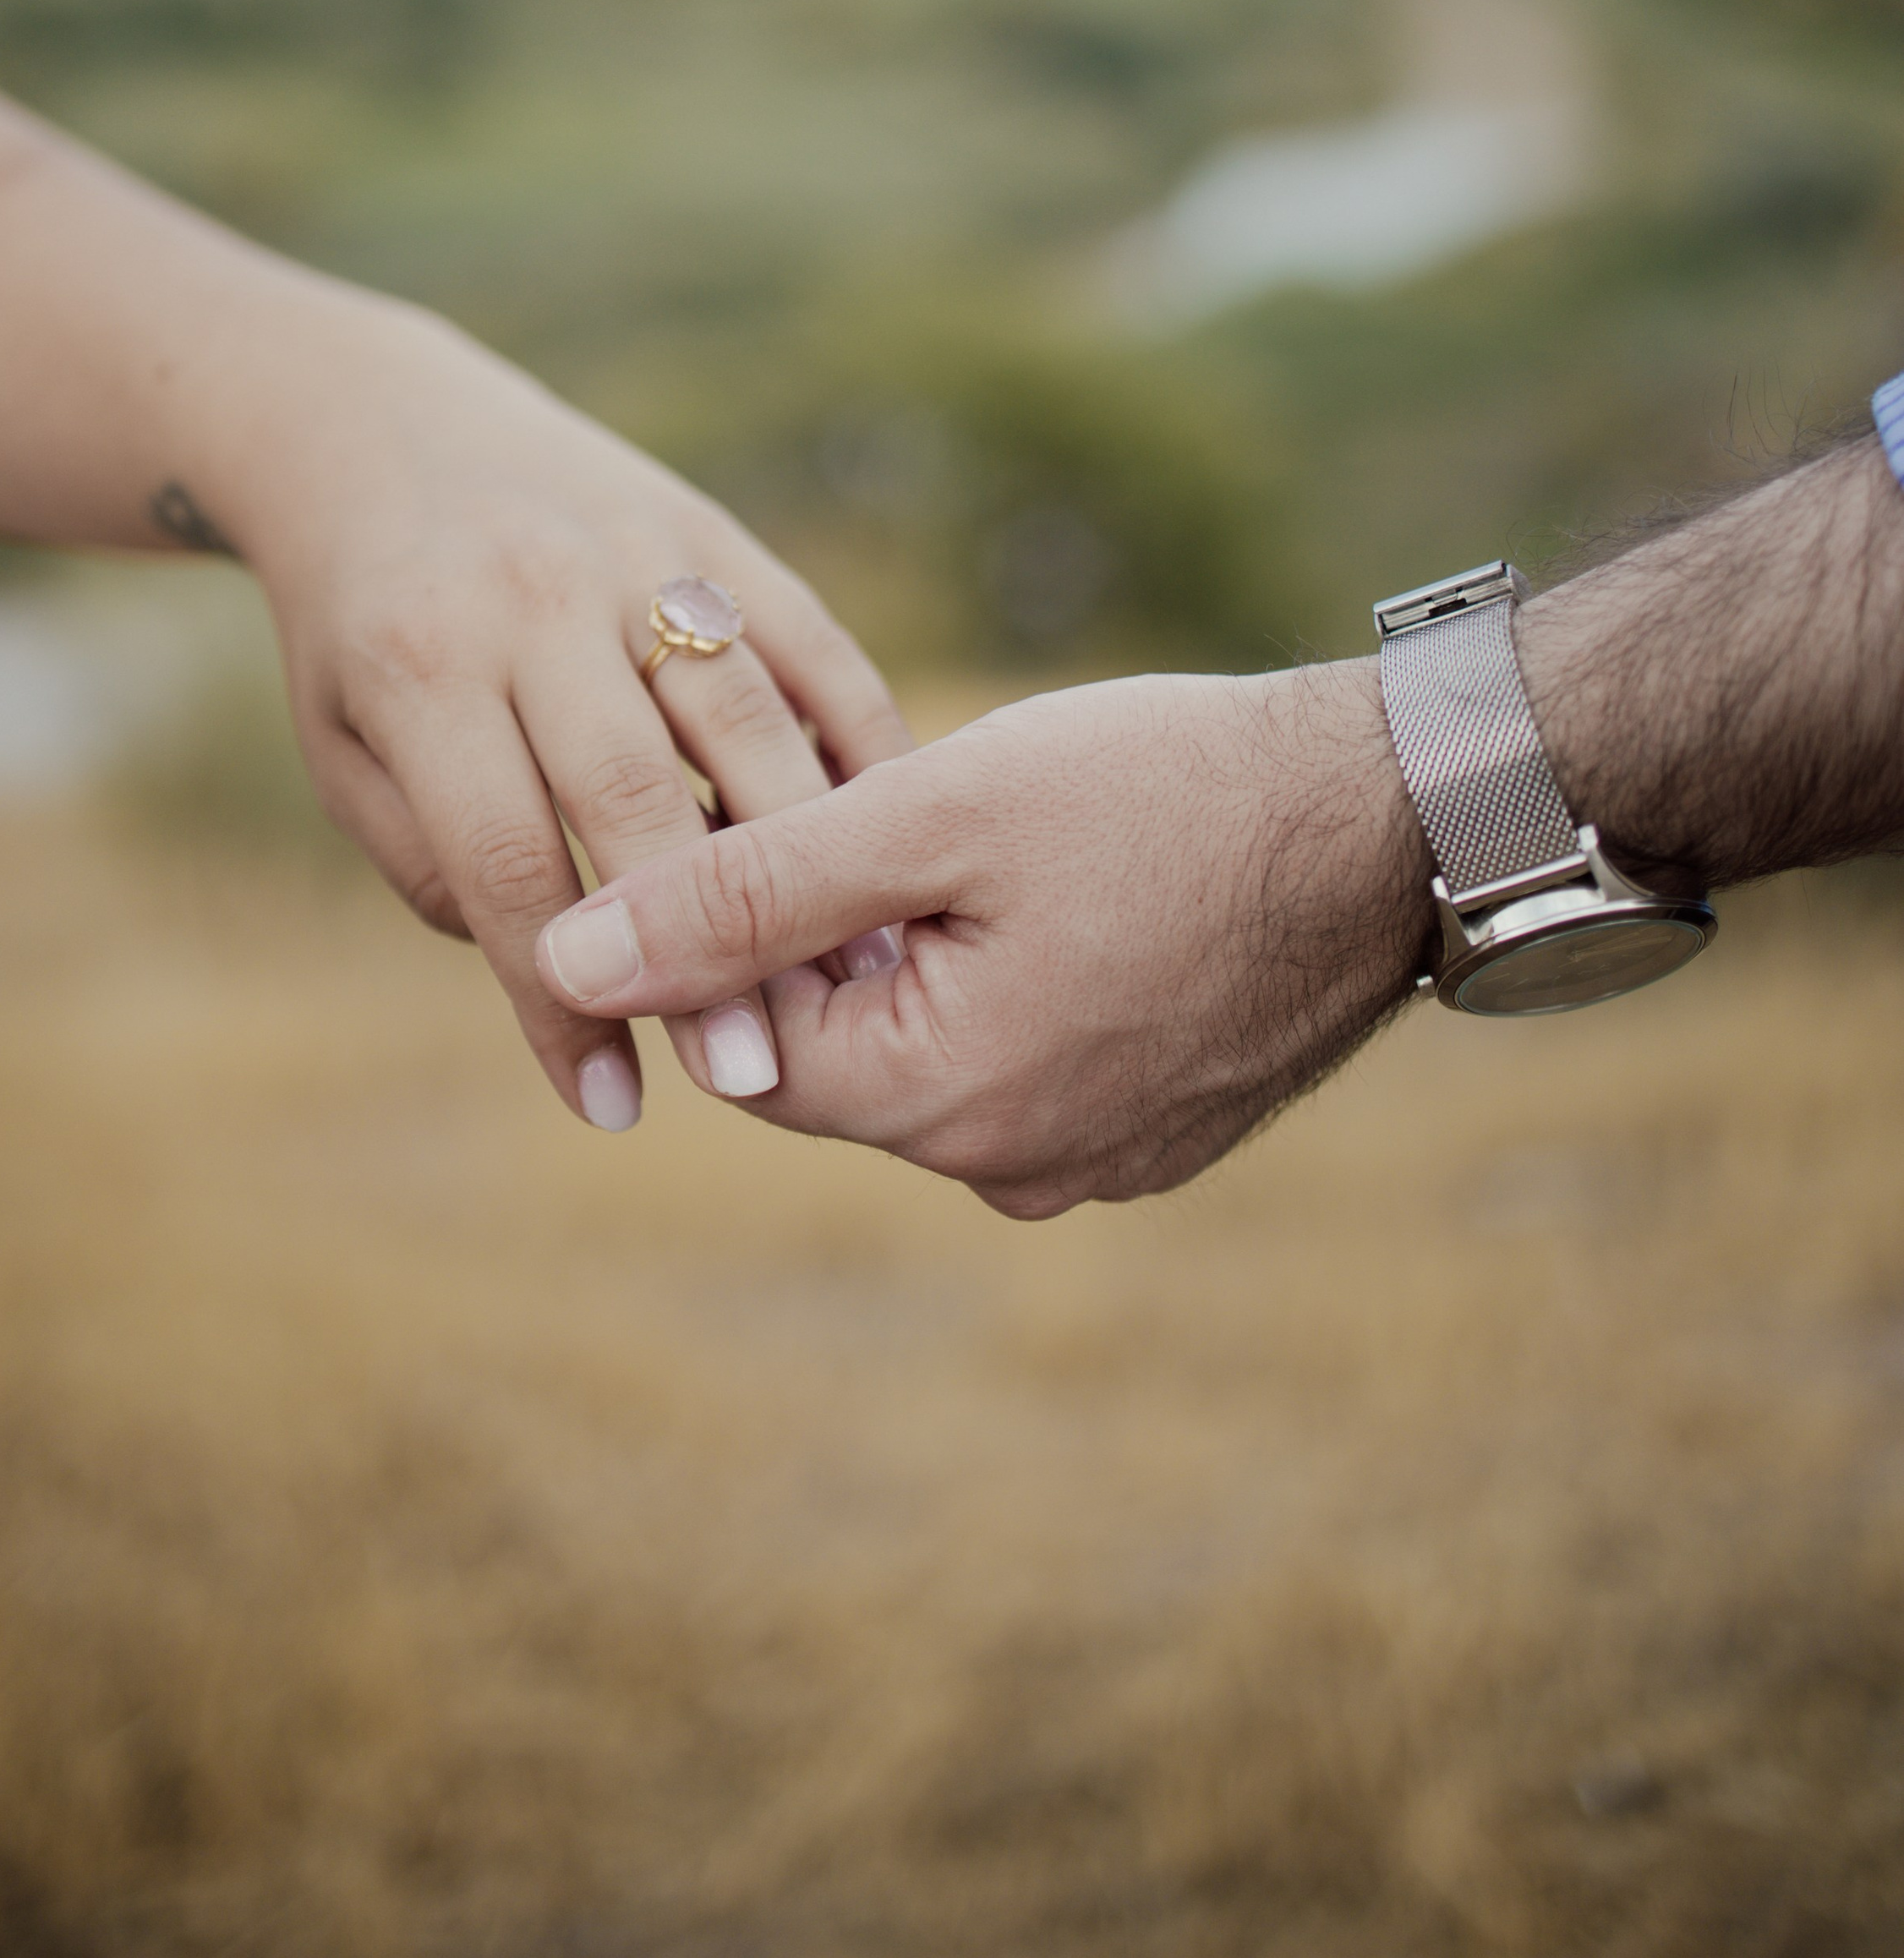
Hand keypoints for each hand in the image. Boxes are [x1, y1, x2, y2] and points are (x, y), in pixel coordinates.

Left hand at [189, 286, 911, 1132]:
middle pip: (637, 798)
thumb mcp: (349, 750)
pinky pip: (809, 649)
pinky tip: (888, 856)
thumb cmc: (361, 631)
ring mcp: (638, 555)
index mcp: (421, 668)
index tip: (612, 1109)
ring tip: (849, 987)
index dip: (562, 1003)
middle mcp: (534, 602)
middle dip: (701, 951)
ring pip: (746, 722)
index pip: (507, 867)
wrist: (383, 427)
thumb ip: (437, 862)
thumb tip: (575, 971)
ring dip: (809, 867)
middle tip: (750, 1075)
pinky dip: (859, 752)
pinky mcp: (717, 530)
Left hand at [531, 667, 1427, 1213]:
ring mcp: (1098, 1157)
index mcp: (942, 1104)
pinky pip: (1026, 1058)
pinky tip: (1064, 882)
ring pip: (933, 1049)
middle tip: (886, 805)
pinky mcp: (1158, 1126)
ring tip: (988, 835)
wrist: (1399, 813)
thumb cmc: (1165, 790)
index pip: (741, 1041)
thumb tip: (558, 957)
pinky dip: (1010, 976)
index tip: (767, 809)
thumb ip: (739, 890)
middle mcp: (1013, 1167)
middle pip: (836, 1051)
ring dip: (923, 950)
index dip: (732, 919)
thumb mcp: (931, 812)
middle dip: (832, 933)